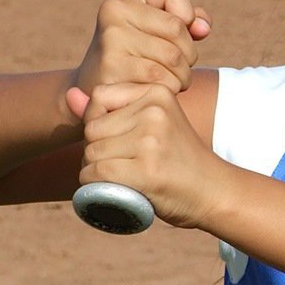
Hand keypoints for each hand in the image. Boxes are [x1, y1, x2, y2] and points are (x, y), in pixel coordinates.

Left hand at [67, 81, 223, 228]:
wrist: (215, 191)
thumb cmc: (178, 159)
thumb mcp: (151, 124)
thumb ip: (110, 110)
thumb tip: (70, 95)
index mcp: (158, 92)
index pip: (99, 97)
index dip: (101, 124)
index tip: (125, 141)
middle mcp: (155, 112)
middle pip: (92, 129)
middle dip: (98, 150)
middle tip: (125, 164)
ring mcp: (151, 141)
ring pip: (91, 153)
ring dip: (96, 171)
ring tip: (124, 178)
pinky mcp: (146, 170)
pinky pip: (96, 174)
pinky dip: (95, 188)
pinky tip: (115, 190)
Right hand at [70, 0, 211, 111]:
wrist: (96, 89)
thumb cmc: (137, 57)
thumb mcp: (159, 29)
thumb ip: (189, 19)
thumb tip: (203, 28)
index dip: (187, 17)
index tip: (176, 35)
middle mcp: (114, 11)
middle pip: (178, 30)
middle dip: (188, 55)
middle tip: (177, 67)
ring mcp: (111, 39)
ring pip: (174, 59)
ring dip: (182, 77)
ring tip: (169, 80)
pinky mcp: (112, 68)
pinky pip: (162, 80)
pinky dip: (168, 89)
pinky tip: (155, 91)